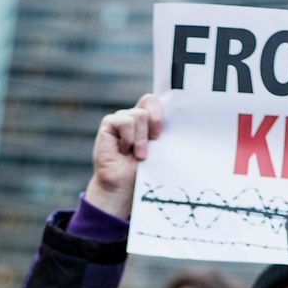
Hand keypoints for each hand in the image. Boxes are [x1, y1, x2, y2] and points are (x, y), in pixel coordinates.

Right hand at [84, 93, 163, 218]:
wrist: (123, 187)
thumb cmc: (143, 172)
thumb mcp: (160, 151)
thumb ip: (164, 134)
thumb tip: (179, 122)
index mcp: (149, 121)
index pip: (157, 101)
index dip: (163, 111)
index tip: (164, 132)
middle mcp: (135, 117)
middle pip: (149, 100)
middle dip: (156, 120)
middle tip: (155, 140)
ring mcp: (121, 119)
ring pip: (140, 115)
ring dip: (142, 138)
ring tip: (139, 155)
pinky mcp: (109, 124)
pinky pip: (124, 122)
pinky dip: (128, 138)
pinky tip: (124, 151)